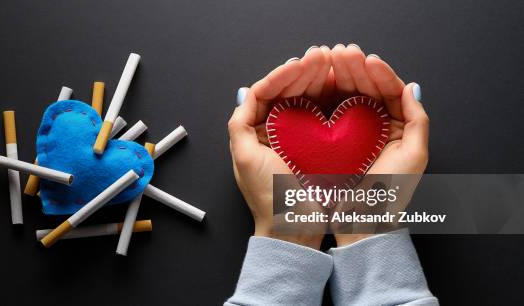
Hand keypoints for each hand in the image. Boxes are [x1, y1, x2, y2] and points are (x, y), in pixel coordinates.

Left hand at [228, 46, 331, 248]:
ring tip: (332, 63)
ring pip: (304, 101)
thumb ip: (239, 125)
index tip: (300, 63)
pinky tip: (338, 86)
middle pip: (286, 93)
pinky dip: (328, 99)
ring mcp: (295, 140)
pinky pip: (320, 117)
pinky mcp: (315, 148)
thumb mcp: (245, 158)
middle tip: (321, 56)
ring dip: (316, 80)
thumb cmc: (269, 197)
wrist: (294, 229)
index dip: (282, 75)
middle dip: (302, 72)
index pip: (265, 93)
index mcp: (254, 134)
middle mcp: (273, 134)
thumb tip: (247, 94)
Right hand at [327, 44, 428, 245]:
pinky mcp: (331, 139)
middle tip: (342, 53)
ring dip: (338, 76)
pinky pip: (329, 111)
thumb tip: (411, 87)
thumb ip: (417, 120)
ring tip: (328, 59)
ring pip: (347, 95)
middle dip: (355, 68)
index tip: (367, 60)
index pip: (390, 91)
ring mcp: (352, 132)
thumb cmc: (389, 194)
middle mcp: (375, 126)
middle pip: (367, 89)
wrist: (361, 222)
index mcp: (397, 127)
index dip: (379, 73)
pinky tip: (317, 81)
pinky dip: (323, 94)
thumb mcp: (414, 156)